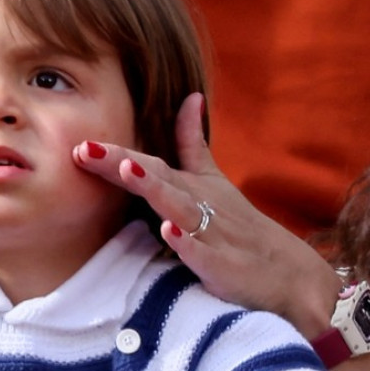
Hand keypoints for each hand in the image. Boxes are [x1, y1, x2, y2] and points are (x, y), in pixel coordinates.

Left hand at [73, 92, 343, 336]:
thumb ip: (192, 143)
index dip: (115, 155)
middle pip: (158, 179)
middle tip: (86, 150)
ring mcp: (213, 235)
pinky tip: (169, 232)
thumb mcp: (215, 180)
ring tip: (128, 172)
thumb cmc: (243, 227)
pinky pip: (204, 254)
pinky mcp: (225, 267)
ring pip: (181, 209)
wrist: (289, 274)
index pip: (149, 166)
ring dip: (156, 190)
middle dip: (123, 165)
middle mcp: (200, 205)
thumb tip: (189, 96)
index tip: (80, 146)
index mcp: (191, 187)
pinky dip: (188, 243)